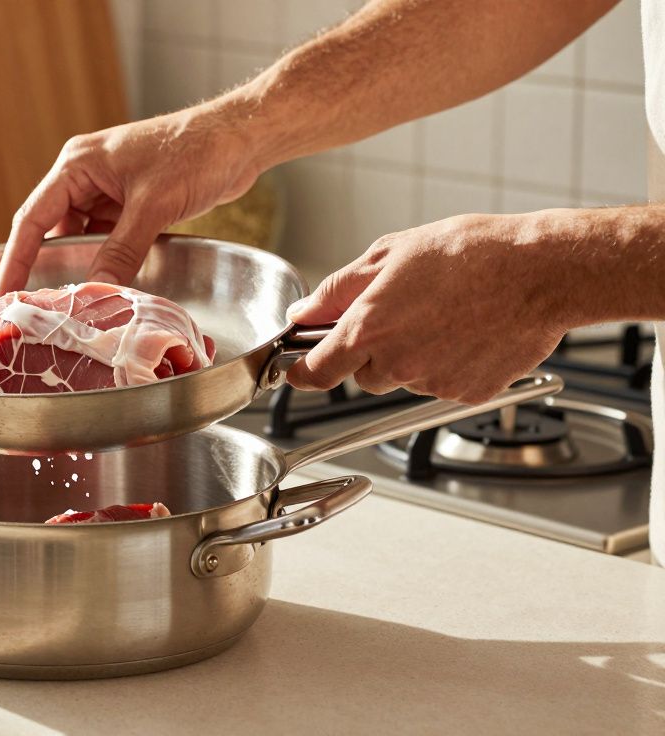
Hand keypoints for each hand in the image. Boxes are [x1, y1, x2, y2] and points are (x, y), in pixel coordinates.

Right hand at [0, 102, 262, 295]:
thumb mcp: (152, 205)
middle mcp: (86, 177)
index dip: (15, 258)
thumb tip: (96, 292)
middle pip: (53, 230)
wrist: (240, 138)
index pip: (32, 218)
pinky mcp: (132, 204)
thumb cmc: (194, 152)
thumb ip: (121, 250)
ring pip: (83, 239)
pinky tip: (109, 286)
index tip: (3, 292)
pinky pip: (108, 239)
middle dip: (48, 266)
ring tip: (74, 303)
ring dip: (83, 266)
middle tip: (38, 307)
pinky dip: (107, 261)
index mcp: (77, 165)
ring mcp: (109, 191)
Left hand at [285, 213, 569, 403]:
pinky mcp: (467, 393)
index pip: (316, 373)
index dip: (301, 374)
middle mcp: (397, 364)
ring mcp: (433, 383)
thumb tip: (302, 313)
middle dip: (371, 352)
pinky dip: (449, 364)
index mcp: (368, 331)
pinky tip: (468, 331)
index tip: (296, 371)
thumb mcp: (389, 255)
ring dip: (412, 356)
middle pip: (363, 375)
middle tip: (403, 314)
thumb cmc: (470, 254)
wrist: (540, 271)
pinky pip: (443, 385)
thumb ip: (337, 291)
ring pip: (405, 379)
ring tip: (444, 315)